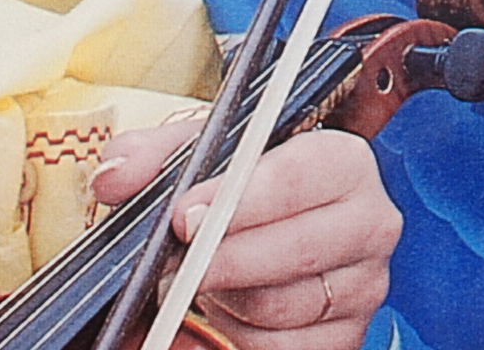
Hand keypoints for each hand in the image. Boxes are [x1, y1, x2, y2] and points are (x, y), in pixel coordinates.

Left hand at [91, 123, 399, 349]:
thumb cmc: (244, 186)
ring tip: (197, 280)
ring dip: (225, 299)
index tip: (185, 217)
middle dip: (221, 260)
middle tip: (175, 263)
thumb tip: (115, 178)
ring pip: (280, 308)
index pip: (298, 178)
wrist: (273, 227)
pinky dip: (238, 335)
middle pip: (294, 251)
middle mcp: (369, 222)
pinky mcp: (347, 337)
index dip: (238, 200)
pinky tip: (221, 311)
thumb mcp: (202, 152)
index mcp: (344, 161)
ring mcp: (364, 286)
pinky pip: (281, 349)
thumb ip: (154, 154)